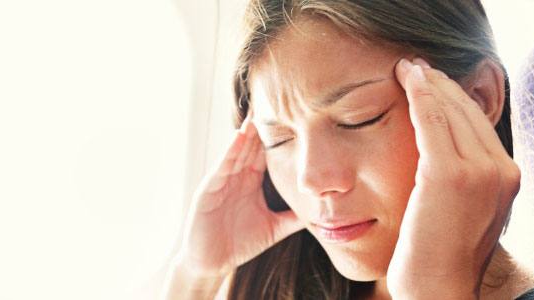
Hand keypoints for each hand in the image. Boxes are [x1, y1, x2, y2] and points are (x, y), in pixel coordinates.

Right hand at [173, 110, 303, 277]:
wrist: (211, 263)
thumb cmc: (239, 244)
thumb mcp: (274, 228)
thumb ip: (294, 218)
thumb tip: (324, 212)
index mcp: (252, 182)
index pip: (268, 153)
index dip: (281, 135)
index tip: (298, 115)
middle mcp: (237, 176)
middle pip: (254, 145)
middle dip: (266, 124)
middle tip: (281, 100)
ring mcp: (222, 180)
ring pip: (239, 150)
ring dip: (249, 131)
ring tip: (262, 110)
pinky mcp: (209, 188)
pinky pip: (222, 165)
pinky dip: (231, 150)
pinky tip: (241, 135)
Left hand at [386, 58, 519, 297]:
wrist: (439, 289)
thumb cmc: (440, 256)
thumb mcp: (463, 211)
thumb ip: (463, 180)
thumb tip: (442, 156)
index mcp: (507, 178)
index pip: (480, 125)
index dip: (455, 98)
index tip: (432, 81)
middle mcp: (501, 171)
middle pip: (468, 112)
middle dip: (441, 85)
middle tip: (417, 67)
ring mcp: (478, 172)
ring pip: (451, 111)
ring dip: (428, 84)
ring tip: (408, 68)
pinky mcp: (448, 175)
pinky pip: (432, 122)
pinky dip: (419, 95)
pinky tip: (406, 79)